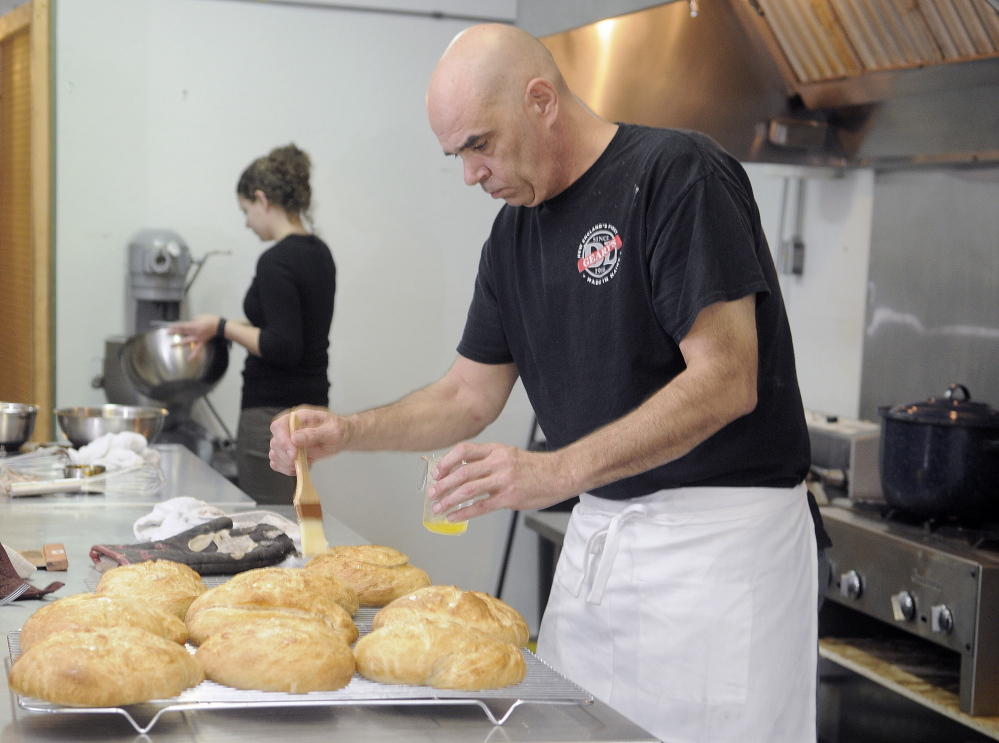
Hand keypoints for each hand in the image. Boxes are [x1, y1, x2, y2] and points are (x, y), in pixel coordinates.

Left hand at [168, 315, 219, 361]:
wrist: (219, 326)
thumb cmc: (210, 319)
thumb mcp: (199, 317)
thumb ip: (193, 321)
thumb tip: (189, 324)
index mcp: (194, 325)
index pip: (183, 326)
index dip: (176, 326)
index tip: (170, 327)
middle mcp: (194, 332)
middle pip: (183, 332)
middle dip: (175, 332)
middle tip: (168, 333)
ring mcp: (197, 338)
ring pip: (187, 341)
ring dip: (179, 343)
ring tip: (171, 345)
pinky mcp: (202, 342)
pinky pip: (197, 349)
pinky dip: (193, 354)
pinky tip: (189, 360)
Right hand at [269, 406, 347, 474]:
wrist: (342, 437)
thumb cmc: (338, 429)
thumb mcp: (332, 431)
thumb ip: (314, 434)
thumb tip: (295, 438)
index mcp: (297, 417)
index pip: (278, 426)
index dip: (283, 441)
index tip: (294, 454)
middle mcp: (289, 428)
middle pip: (275, 443)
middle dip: (287, 456)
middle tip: (304, 460)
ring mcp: (288, 441)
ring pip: (274, 454)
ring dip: (287, 464)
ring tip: (306, 463)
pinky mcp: (289, 453)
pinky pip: (277, 463)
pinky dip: (286, 469)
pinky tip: (299, 468)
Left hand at [427, 442, 572, 521]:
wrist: (561, 474)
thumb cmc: (536, 468)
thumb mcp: (510, 455)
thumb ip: (489, 462)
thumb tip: (465, 472)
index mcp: (496, 450)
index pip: (464, 451)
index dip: (446, 461)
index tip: (436, 472)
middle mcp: (498, 463)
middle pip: (462, 472)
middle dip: (443, 484)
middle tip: (432, 493)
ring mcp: (503, 480)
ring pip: (468, 490)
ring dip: (449, 500)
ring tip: (438, 507)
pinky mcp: (509, 498)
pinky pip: (481, 506)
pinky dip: (464, 513)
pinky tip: (454, 516)